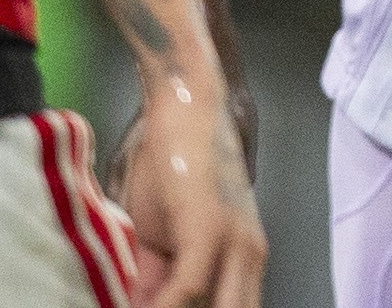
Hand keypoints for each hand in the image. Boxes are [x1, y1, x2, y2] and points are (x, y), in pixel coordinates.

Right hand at [107, 83, 269, 307]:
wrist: (184, 104)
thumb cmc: (170, 163)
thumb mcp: (159, 233)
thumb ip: (154, 274)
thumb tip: (143, 304)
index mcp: (241, 261)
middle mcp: (248, 256)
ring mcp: (235, 242)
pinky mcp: (210, 228)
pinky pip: (189, 289)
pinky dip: (163, 306)